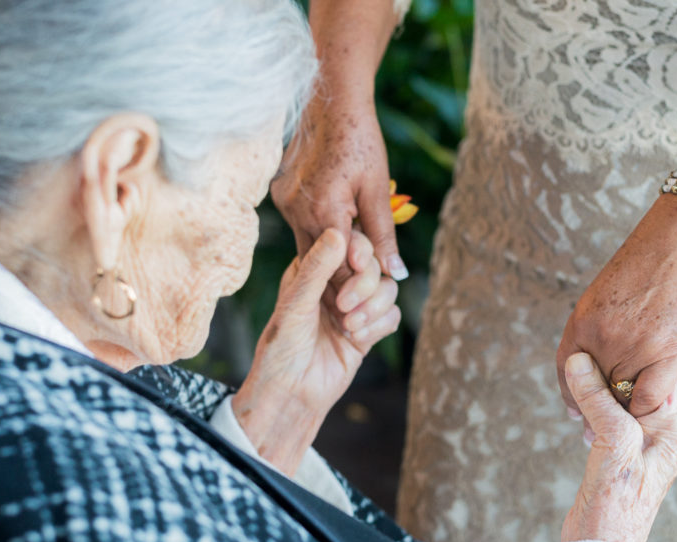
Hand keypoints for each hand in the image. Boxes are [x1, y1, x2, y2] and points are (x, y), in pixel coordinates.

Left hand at [232, 228, 400, 473]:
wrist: (292, 395)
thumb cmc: (282, 349)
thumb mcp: (295, 304)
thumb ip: (316, 268)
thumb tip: (337, 232)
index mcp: (312, 269)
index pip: (348, 242)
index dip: (359, 248)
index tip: (356, 262)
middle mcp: (336, 284)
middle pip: (374, 265)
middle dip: (365, 285)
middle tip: (343, 307)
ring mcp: (354, 307)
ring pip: (387, 289)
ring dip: (373, 307)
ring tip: (348, 328)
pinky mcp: (368, 331)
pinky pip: (392, 316)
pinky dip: (379, 326)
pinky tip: (356, 340)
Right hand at [271, 93, 405, 286]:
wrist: (331, 99)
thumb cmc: (361, 139)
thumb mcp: (377, 189)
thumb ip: (384, 236)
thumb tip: (397, 273)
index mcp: (323, 211)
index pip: (338, 268)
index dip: (354, 289)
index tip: (368, 306)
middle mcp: (296, 211)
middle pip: (318, 263)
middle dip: (339, 281)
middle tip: (358, 304)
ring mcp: (284, 202)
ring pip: (307, 246)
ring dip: (327, 259)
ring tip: (349, 275)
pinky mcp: (280, 195)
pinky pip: (299, 226)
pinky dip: (317, 236)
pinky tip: (333, 241)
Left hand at [556, 199, 676, 418]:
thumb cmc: (650, 264)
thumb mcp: (607, 295)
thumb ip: (598, 329)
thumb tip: (595, 363)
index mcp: (583, 321)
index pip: (568, 371)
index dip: (573, 397)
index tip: (576, 413)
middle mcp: (604, 338)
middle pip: (595, 390)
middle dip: (597, 412)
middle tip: (600, 431)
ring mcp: (637, 347)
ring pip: (622, 397)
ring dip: (625, 411)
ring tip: (631, 423)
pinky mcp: (671, 354)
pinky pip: (648, 399)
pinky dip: (647, 409)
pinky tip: (650, 411)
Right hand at [560, 353, 676, 541]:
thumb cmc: (617, 504)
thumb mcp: (614, 443)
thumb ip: (600, 400)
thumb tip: (579, 361)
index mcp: (675, 427)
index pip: (654, 375)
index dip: (628, 357)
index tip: (602, 339)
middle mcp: (663, 432)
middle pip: (635, 384)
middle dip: (608, 371)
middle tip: (582, 356)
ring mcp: (641, 441)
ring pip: (616, 397)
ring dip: (595, 388)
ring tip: (576, 379)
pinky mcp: (618, 450)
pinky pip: (604, 413)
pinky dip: (589, 406)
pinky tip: (576, 407)